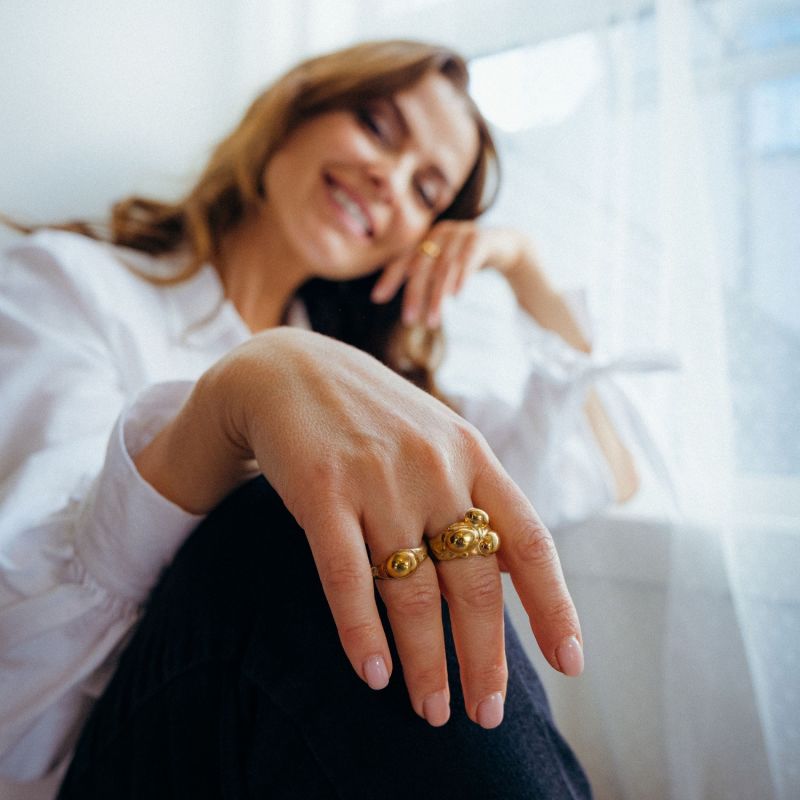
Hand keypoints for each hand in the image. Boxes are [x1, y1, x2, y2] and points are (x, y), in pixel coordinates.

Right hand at [136, 328, 583, 728]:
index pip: (528, 542)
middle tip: (485, 714)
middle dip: (484, 659)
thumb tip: (507, 578)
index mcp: (472, 455)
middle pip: (474, 584)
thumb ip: (472, 495)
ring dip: (425, 662)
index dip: (553, 606)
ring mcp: (378, 480)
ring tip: (433, 710)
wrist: (286, 369)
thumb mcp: (436, 436)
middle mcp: (435, 468)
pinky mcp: (322, 492)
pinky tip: (373, 674)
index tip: (569, 663)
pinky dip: (362, 633)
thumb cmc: (369, 414)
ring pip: (412, 592)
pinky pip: (348, 578)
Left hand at [370, 221, 532, 327]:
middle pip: (422, 265)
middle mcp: (441, 233)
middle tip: (408, 320)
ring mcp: (461, 233)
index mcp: (427, 239)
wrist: (504, 244)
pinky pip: (469, 259)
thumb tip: (409, 314)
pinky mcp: (481, 239)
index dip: (390, 278)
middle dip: (413, 294)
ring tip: (432, 322)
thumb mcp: (444, 269)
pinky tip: (456, 296)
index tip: (377, 298)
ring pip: (444, 268)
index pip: (404, 259)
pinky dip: (461, 277)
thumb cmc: (467, 261)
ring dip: (436, 297)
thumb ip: (427, 283)